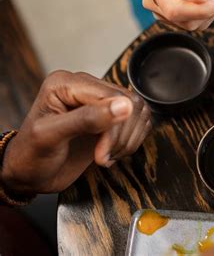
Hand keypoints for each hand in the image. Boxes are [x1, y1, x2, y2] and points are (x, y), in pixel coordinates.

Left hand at [0, 71, 150, 194]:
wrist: (30, 174)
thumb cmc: (31, 156)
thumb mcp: (50, 136)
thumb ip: (85, 119)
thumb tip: (123, 106)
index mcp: (67, 83)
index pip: (112, 96)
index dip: (113, 128)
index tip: (101, 153)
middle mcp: (86, 87)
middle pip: (130, 103)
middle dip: (121, 136)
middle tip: (103, 156)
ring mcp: (101, 101)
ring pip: (139, 112)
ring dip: (127, 140)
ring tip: (106, 155)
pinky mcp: (112, 116)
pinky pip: (140, 121)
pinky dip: (132, 142)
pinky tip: (112, 152)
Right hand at [142, 0, 213, 30]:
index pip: (174, 9)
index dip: (199, 11)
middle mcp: (154, 2)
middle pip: (185, 20)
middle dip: (209, 9)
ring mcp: (162, 13)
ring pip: (192, 24)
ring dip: (210, 10)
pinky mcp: (173, 19)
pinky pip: (194, 23)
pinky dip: (207, 12)